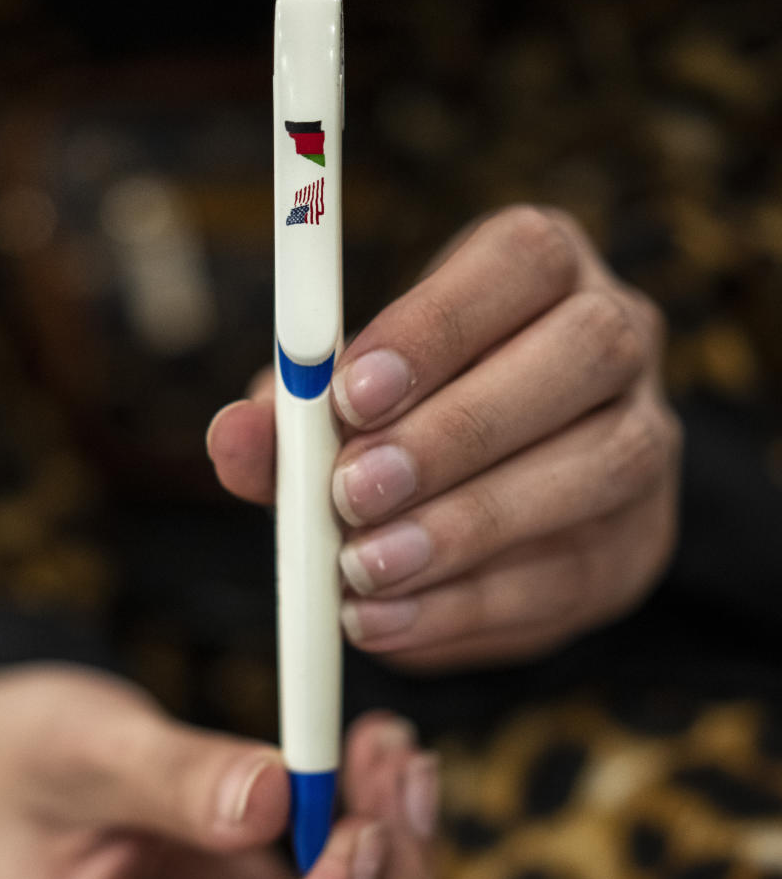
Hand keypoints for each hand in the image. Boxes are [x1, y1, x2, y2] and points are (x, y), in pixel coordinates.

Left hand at [208, 205, 680, 669]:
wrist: (483, 507)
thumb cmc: (397, 426)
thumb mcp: (333, 412)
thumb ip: (287, 420)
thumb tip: (233, 434)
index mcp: (542, 269)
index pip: (523, 260)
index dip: (439, 324)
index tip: (348, 393)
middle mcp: (619, 336)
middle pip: (583, 353)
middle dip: (459, 429)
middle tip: (352, 493)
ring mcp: (646, 438)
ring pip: (600, 465)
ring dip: (470, 526)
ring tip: (363, 571)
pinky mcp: (641, 539)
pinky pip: (574, 573)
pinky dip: (469, 605)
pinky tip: (388, 619)